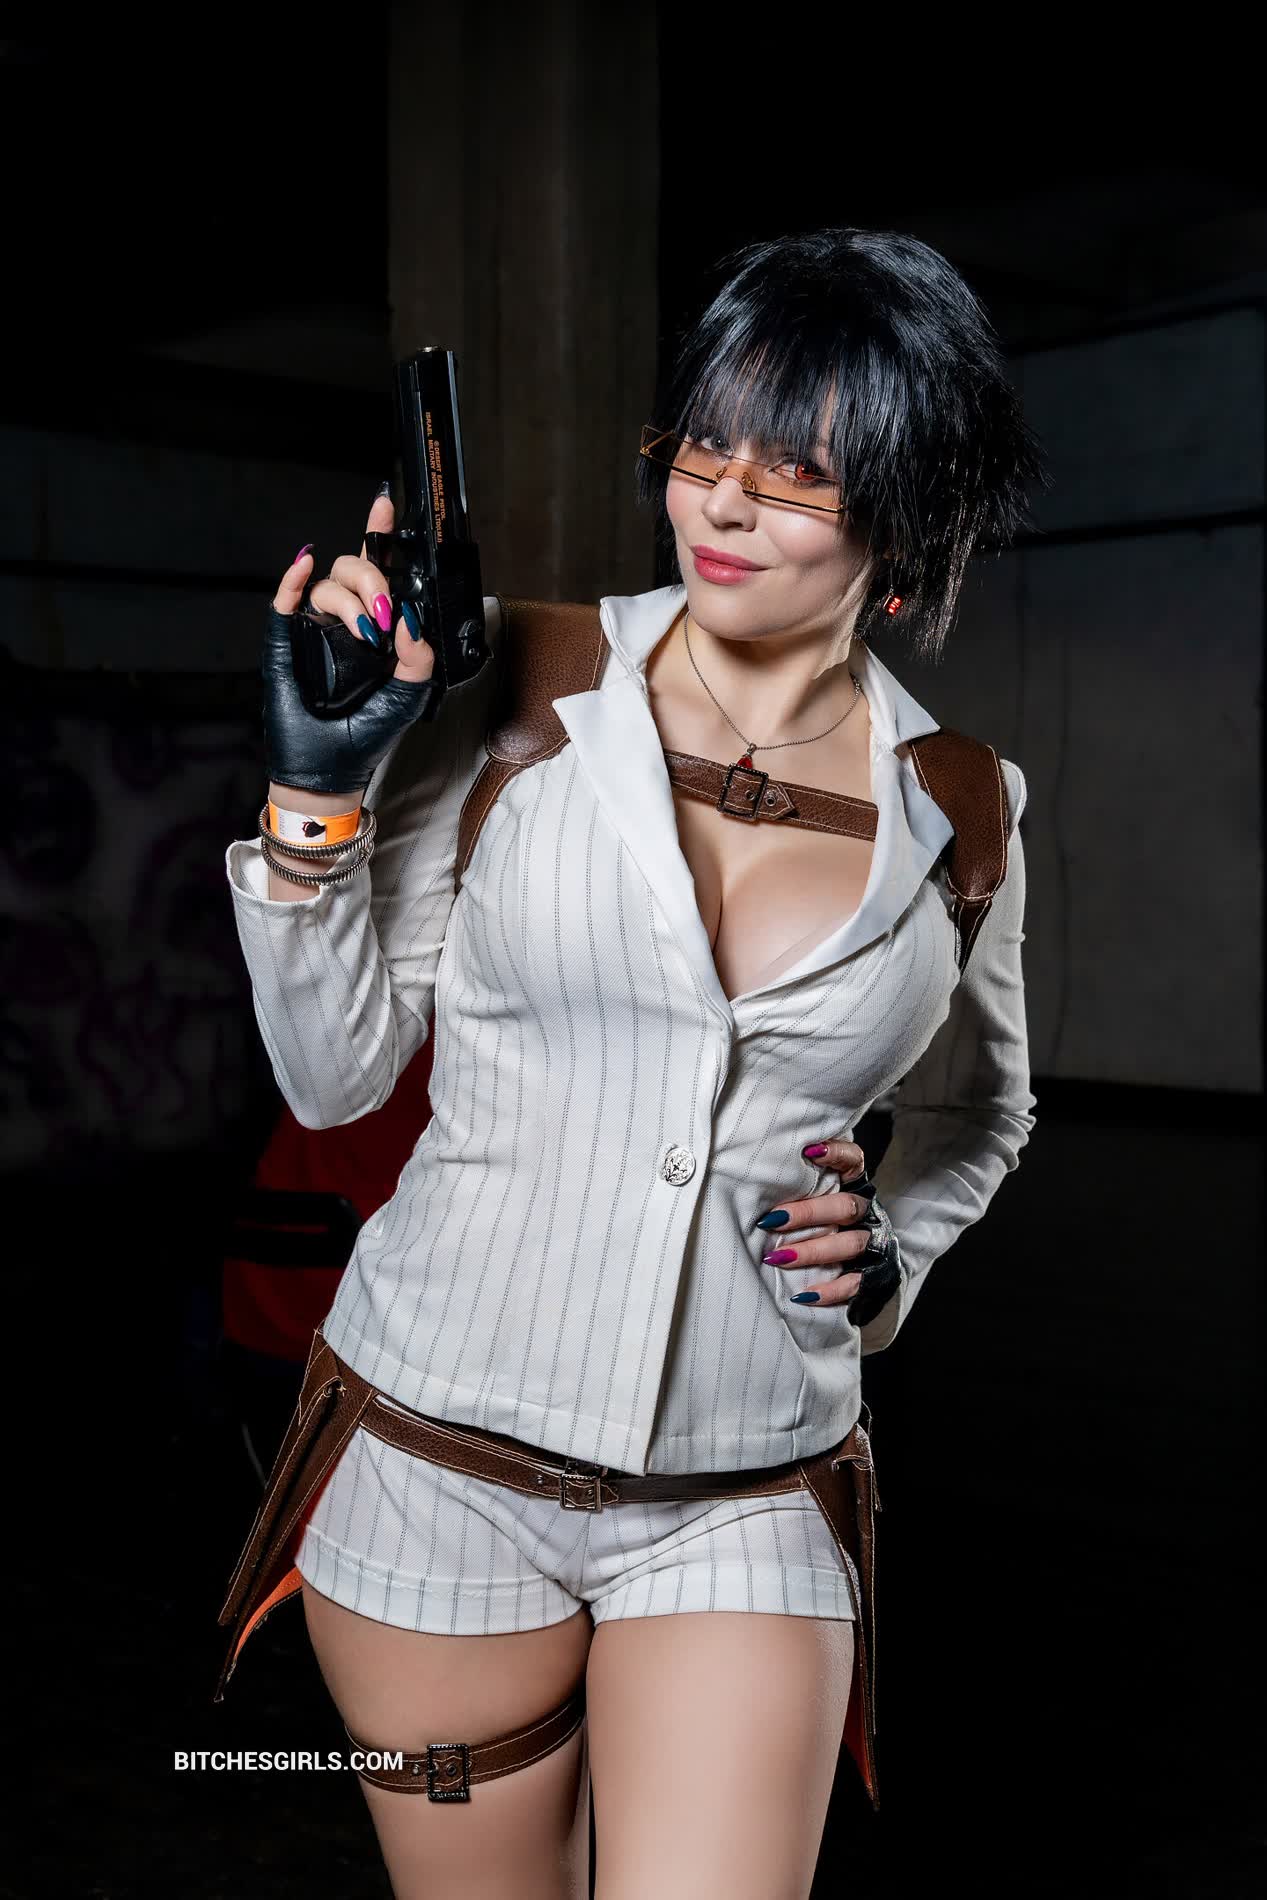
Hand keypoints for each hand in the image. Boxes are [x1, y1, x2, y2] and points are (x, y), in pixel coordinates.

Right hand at [264, 492, 438, 795]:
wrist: (332, 766)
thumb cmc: (367, 731)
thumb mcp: (409, 693)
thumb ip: (419, 655)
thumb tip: (409, 618)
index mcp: (373, 625)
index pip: (377, 571)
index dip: (379, 534)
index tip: (385, 503)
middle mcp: (342, 620)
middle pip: (353, 571)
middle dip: (375, 583)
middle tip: (386, 617)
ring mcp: (311, 629)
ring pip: (326, 587)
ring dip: (351, 601)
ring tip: (366, 635)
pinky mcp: (284, 641)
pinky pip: (284, 601)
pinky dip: (293, 579)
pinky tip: (305, 566)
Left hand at [756, 1138, 900, 1321]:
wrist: (869, 1271)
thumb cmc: (826, 1226)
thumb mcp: (820, 1200)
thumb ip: (800, 1186)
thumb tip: (752, 1172)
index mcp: (855, 1188)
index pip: (853, 1162)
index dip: (837, 1154)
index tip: (810, 1150)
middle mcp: (867, 1213)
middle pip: (844, 1206)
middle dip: (807, 1213)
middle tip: (771, 1220)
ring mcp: (874, 1245)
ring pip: (849, 1243)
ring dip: (811, 1251)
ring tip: (778, 1257)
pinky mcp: (875, 1276)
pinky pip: (855, 1283)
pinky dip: (829, 1290)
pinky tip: (802, 1295)